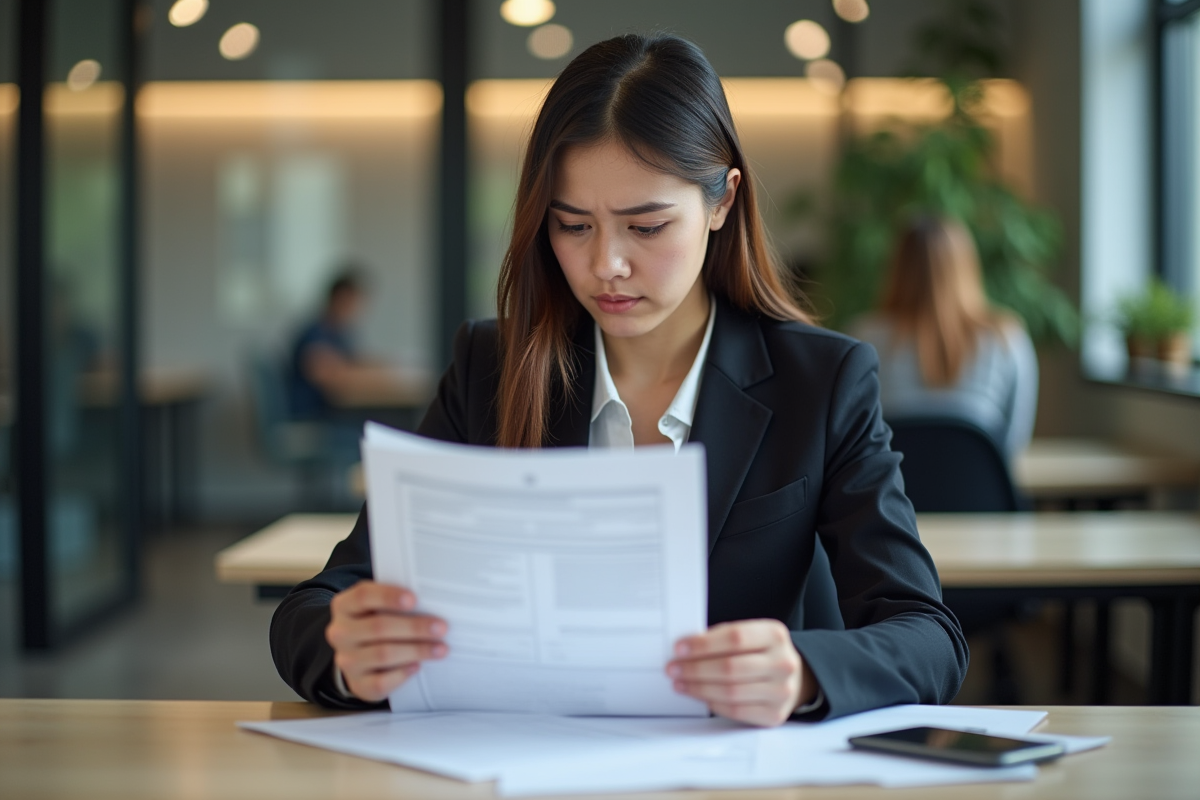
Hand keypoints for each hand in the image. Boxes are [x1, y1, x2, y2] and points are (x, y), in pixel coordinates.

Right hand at [325, 581, 447, 701]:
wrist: (360, 657)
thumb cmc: (377, 622)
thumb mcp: (377, 606)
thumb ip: (396, 601)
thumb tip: (431, 601)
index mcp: (344, 605)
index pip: (363, 596)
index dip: (389, 596)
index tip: (414, 599)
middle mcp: (341, 633)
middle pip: (378, 627)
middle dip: (414, 627)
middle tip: (441, 628)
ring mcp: (347, 661)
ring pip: (382, 654)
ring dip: (416, 650)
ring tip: (441, 649)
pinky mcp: (358, 684)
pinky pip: (380, 682)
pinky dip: (402, 674)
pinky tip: (417, 667)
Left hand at [666, 619, 814, 726]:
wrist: (795, 678)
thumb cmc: (762, 653)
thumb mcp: (752, 636)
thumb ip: (723, 638)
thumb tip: (686, 649)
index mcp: (775, 635)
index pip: (734, 637)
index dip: (703, 644)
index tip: (679, 648)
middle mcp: (782, 663)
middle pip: (730, 667)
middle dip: (695, 668)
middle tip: (673, 668)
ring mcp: (781, 691)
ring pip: (730, 692)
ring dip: (699, 688)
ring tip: (680, 683)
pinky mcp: (775, 715)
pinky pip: (736, 711)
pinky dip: (713, 703)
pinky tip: (699, 696)